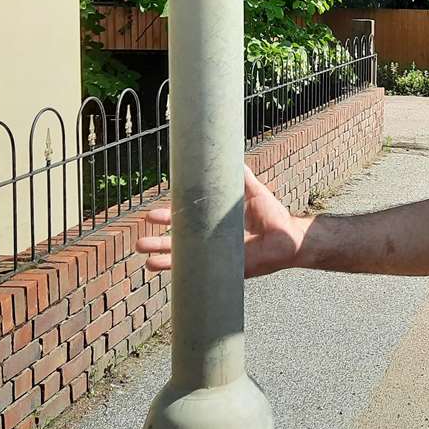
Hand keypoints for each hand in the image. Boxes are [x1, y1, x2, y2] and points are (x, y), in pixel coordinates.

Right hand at [135, 166, 304, 278]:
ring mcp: (217, 257)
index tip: (150, 216)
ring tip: (144, 260)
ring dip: (163, 260)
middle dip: (158, 242)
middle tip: (139, 241)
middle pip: (179, 243)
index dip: (168, 219)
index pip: (186, 221)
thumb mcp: (253, 192)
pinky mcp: (226, 270)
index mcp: (215, 223)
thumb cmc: (273, 216)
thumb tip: (231, 152)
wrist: (289, 237)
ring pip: (184, 260)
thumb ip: (241, 176)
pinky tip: (168, 275)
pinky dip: (183, 275)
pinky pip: (201, 274)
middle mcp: (212, 240)